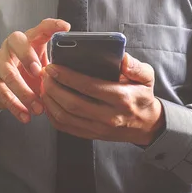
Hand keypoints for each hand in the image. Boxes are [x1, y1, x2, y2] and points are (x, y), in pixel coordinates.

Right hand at [0, 18, 70, 122]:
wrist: (1, 84)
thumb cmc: (27, 71)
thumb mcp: (42, 65)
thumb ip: (56, 63)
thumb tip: (78, 69)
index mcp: (28, 39)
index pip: (40, 27)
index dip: (51, 26)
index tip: (64, 28)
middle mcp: (9, 46)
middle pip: (16, 42)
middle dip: (28, 57)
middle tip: (40, 74)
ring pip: (8, 74)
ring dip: (24, 93)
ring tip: (38, 109)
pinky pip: (0, 92)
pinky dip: (14, 106)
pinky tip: (25, 116)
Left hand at [40, 53, 165, 145]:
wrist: (146, 125)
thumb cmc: (142, 97)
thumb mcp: (147, 77)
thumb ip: (135, 66)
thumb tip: (122, 57)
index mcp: (121, 98)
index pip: (89, 87)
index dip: (67, 77)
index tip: (54, 67)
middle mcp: (108, 116)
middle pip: (72, 103)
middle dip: (54, 87)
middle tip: (45, 74)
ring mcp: (98, 128)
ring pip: (65, 116)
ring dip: (50, 100)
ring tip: (44, 85)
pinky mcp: (91, 135)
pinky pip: (65, 127)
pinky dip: (52, 114)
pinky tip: (49, 100)